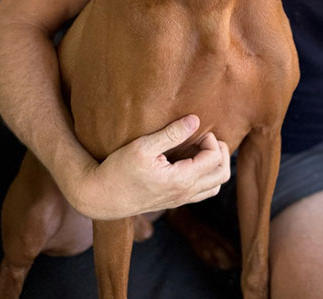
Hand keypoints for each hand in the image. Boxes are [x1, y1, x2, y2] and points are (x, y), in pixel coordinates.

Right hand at [66, 115, 230, 219]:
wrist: (101, 197)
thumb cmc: (118, 170)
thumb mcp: (143, 147)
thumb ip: (171, 134)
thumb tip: (195, 120)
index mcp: (181, 180)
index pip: (214, 159)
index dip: (210, 140)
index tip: (194, 131)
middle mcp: (185, 194)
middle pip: (222, 175)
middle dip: (220, 152)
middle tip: (204, 138)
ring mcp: (181, 200)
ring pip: (215, 186)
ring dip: (215, 165)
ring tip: (200, 148)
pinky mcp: (175, 201)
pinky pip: (203, 192)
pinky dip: (206, 176)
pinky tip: (192, 161)